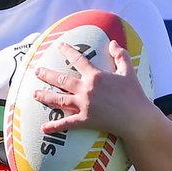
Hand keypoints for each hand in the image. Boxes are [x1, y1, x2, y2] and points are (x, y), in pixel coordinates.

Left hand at [32, 40, 151, 135]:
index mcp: (95, 76)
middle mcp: (86, 89)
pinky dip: (55, 126)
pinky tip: (44, 128)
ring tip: (34, 94)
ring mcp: (84, 105)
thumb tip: (112, 42)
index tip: (59, 46)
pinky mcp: (85, 120)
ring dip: (45, 96)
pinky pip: (67, 123)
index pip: (78, 60)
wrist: (137, 118)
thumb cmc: (134, 95)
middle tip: (36, 71)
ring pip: (59, 100)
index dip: (68, 51)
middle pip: (61, 80)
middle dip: (47, 75)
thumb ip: (120, 56)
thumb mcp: (129, 72)